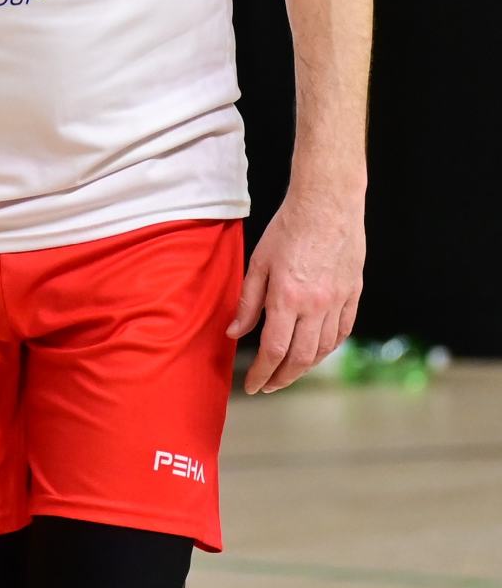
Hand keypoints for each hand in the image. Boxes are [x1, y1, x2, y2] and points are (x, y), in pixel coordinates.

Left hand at [227, 191, 364, 393]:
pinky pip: (343, 331)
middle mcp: (316, 305)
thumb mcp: (258, 263)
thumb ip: (248, 302)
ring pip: (323, 349)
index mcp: (287, 298)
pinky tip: (317, 350)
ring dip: (305, 367)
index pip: (273, 351)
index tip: (252, 385)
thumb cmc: (289, 227)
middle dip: (282, 378)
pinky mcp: (353, 293)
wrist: (328, 202)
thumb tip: (234, 332)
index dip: (261, 373)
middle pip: (300, 358)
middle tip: (269, 385)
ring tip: (289, 371)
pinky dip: (329, 347)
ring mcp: (338, 301)